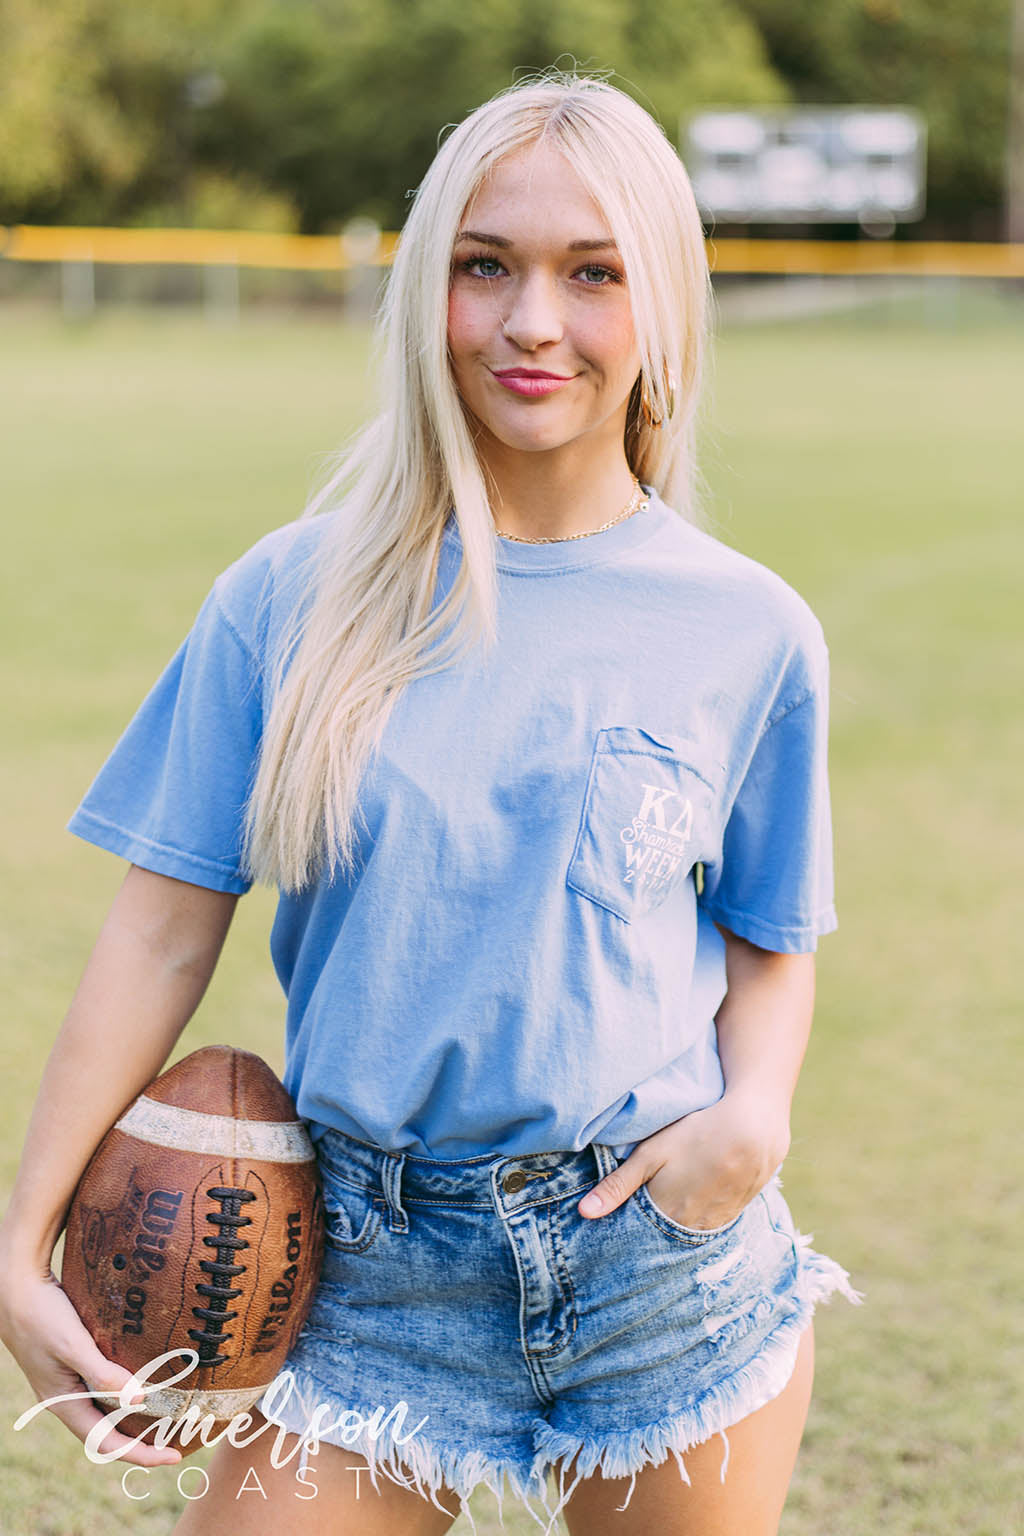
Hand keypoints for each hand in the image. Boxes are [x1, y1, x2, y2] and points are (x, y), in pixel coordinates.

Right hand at [0, 1256, 181, 1465]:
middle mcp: (65, 1399)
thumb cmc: (43, 1315)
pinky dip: (124, 1394)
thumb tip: (139, 1400)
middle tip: (176, 1443)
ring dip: (133, 1421)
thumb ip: (103, 1374)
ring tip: (166, 1419)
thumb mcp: (74, 1345)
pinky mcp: (72, 1363)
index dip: (140, 1454)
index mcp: (63, 1404)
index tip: (174, 1458)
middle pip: (106, 1434)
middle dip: (140, 1444)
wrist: (15, 1286)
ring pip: (104, 1412)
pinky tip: (144, 1383)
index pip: (106, 1444)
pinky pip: (102, 1389)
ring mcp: (67, 1382)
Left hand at [578, 1090, 790, 1228]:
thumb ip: (618, 1185)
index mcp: (666, 1215)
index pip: (639, 1237)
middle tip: (642, 1215)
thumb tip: (584, 1213)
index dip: (627, 1232)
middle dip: (650, 1233)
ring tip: (667, 1209)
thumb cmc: (697, 1134)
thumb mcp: (651, 1154)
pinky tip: (693, 1202)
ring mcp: (716, 1223)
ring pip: (687, 1235)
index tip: (614, 1231)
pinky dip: (697, 1220)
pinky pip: (710, 1227)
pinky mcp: (734, 1213)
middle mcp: (691, 1227)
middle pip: (663, 1239)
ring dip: (675, 1228)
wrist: (753, 1129)